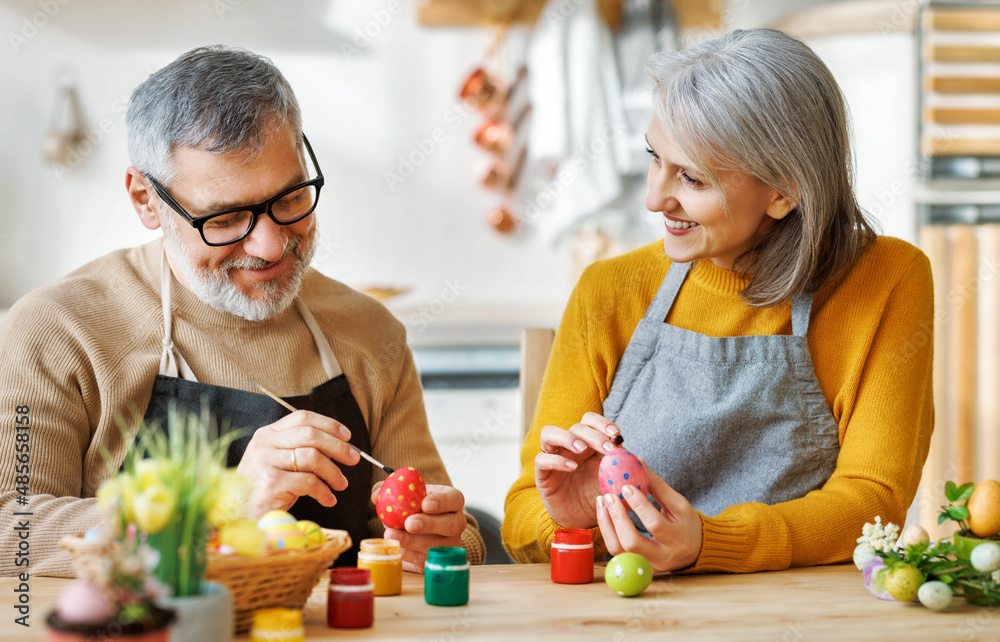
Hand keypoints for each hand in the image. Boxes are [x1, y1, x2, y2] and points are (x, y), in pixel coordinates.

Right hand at [236, 409, 359, 517]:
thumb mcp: (280, 463)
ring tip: (341, 484)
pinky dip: (324, 491)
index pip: (302, 418)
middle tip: (354, 459)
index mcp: (267, 434)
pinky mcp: (271, 484)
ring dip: (333, 472)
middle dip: (338, 447)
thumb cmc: (264, 490)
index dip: (328, 424)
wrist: (239, 517)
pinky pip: (309, 482)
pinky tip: (328, 499)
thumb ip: (301, 449)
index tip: (347, 436)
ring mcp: (265, 462)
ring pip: (312, 457)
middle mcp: (264, 444)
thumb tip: (340, 446)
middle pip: (311, 435)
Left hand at [371, 482, 466, 572]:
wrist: (414, 533)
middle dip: (429, 524)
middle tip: (409, 523)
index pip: (454, 499)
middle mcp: (456, 523)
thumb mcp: (406, 495)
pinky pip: (423, 559)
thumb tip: (376, 494)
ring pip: (435, 545)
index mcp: (451, 502)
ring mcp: (448, 544)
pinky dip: (407, 553)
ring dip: (412, 541)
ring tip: (391, 535)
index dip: (442, 502)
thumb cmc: (413, 508)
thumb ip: (390, 490)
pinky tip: (395, 547)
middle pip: (450, 525)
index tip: (425, 504)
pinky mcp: (436, 561)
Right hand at [534, 412, 619, 529]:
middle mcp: (569, 447)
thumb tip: (640, 459)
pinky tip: (572, 467)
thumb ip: (626, 473)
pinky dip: (556, 460)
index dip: (602, 423)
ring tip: (582, 450)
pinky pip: (542, 459)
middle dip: (593, 434)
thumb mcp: (615, 485)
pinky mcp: (543, 474)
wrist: (581, 522)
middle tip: (607, 448)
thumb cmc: (598, 499)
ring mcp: (554, 458)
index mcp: (588, 444)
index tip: (617, 435)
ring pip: (549, 433)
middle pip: (576, 427)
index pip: (590, 421)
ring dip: (567, 438)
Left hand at [596, 464, 701, 571]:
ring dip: (607, 525)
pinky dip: (607, 532)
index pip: (655, 524)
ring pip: (619, 551)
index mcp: (678, 539)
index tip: (626, 486)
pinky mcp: (637, 567)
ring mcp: (648, 566)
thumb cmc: (686, 523)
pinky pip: (616, 552)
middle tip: (608, 495)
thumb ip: (657, 485)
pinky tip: (603, 513)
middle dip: (617, 518)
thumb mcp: (678, 503)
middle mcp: (662, 557)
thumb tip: (638, 462)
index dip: (639, 505)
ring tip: (602, 501)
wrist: (694, 550)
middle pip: (632, 543)